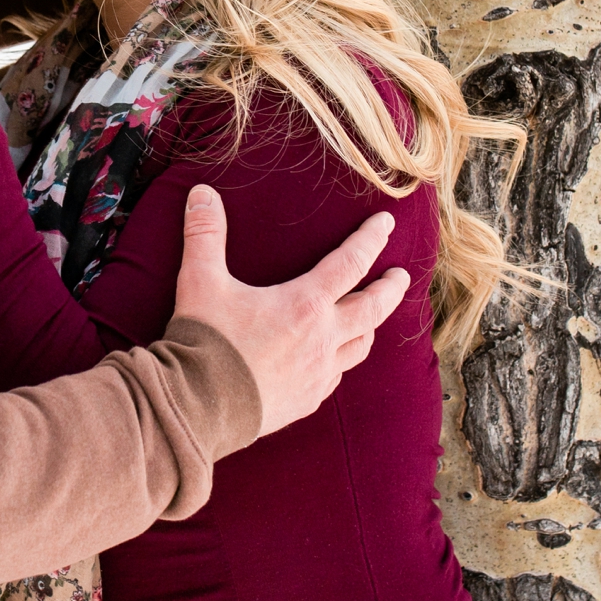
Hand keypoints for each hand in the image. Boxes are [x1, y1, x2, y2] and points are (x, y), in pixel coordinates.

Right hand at [173, 185, 411, 438]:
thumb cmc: (205, 341)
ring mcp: (318, 373)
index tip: (387, 223)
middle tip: (400, 276)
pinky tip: (332, 358)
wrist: (199, 406)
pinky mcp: (307, 400)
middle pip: (373, 309)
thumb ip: (205, 235)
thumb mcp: (200, 281)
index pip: (350, 263)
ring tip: (371, 317)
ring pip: (361, 346)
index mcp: (305, 304)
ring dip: (370, 326)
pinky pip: (336, 377)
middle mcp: (322, 338)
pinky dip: (341, 360)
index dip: (371, 239)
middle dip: (390, 289)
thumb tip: (201, 193)